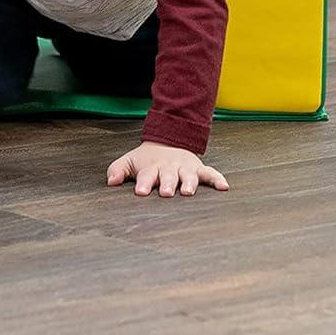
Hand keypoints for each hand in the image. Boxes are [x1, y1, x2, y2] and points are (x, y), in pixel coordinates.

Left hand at [107, 142, 227, 197]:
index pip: (146, 175)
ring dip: (188, 182)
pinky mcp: (198, 168)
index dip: (143, 183)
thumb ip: (117, 170)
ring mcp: (184, 168)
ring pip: (188, 175)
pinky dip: (217, 179)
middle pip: (168, 176)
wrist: (167, 142)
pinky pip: (210, 173)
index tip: (141, 191)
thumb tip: (110, 181)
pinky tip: (224, 187)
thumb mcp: (129, 162)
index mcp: (151, 167)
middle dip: (167, 184)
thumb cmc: (146, 160)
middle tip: (165, 192)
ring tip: (188, 191)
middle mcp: (169, 168)